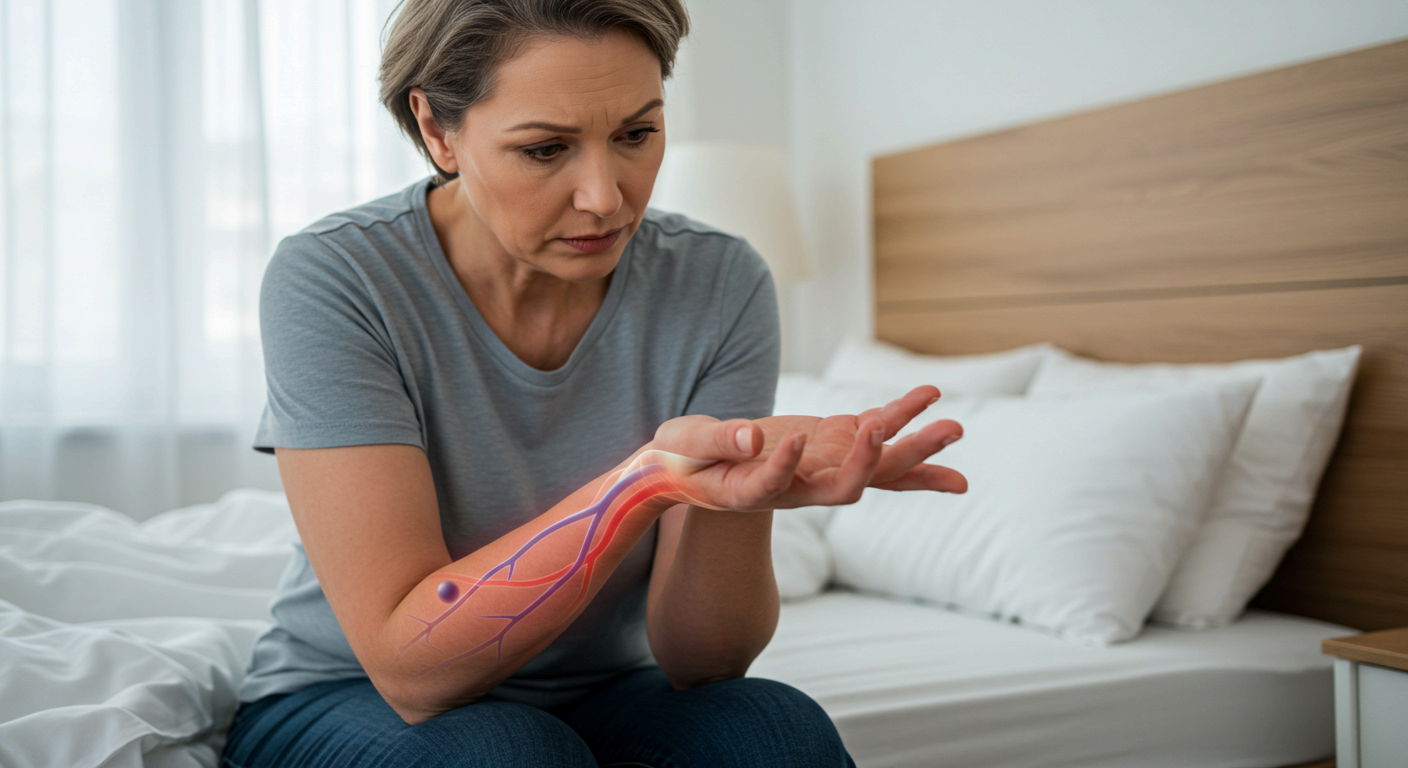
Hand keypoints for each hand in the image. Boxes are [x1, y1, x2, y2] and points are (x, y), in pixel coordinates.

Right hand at [647, 386, 965, 511]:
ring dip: (916, 445)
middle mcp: (800, 487)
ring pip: (875, 463)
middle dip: (901, 458)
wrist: (691, 468)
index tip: (791, 437)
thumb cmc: (680, 460)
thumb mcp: (687, 447)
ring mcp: (818, 466)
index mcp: (758, 492)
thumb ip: (717, 441)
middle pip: (856, 482)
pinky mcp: (825, 443)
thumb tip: (754, 435)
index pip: (784, 486)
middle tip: (945, 432)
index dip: (790, 466)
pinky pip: (868, 431)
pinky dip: (898, 415)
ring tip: (955, 424)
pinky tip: (928, 395)